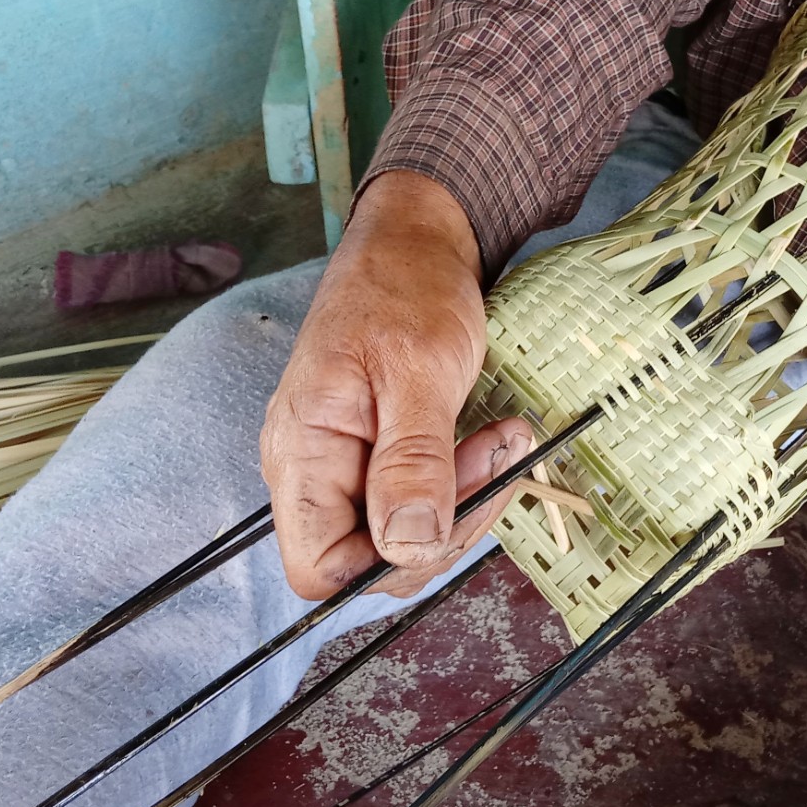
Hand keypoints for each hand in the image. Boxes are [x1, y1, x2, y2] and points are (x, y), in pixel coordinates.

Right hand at [260, 171, 532, 598]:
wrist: (415, 239)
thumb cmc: (407, 286)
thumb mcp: (419, 371)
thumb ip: (410, 463)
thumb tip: (407, 547)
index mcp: (302, 451)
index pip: (319, 567)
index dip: (387, 565)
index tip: (450, 514)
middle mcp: (312, 467)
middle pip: (369, 557)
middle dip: (443, 525)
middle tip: (496, 459)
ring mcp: (344, 461)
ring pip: (402, 532)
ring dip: (464, 500)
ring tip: (504, 440)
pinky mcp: (377, 452)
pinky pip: (417, 498)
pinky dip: (462, 480)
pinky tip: (492, 439)